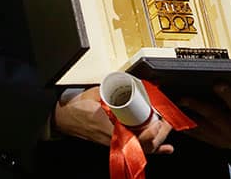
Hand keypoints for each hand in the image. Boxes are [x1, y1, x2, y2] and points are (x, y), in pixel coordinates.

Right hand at [52, 87, 173, 154]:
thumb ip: (111, 89)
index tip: (160, 120)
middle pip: (145, 146)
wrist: (63, 117)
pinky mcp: (114, 142)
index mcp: (110, 129)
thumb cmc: (76, 108)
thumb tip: (128, 82)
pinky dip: (153, 149)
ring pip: (143, 149)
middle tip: (168, 120)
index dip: (153, 131)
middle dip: (161, 134)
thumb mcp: (95, 93)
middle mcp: (114, 140)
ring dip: (158, 140)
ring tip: (167, 129)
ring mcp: (114, 143)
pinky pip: (136, 148)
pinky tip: (165, 148)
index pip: (138, 138)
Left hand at [179, 69, 230, 148]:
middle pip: (215, 116)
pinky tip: (173, 116)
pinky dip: (185, 125)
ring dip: (187, 116)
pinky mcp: (214, 141)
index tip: (217, 83)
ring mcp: (223, 137)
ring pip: (202, 126)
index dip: (228, 95)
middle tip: (184, 96)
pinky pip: (197, 134)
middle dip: (199, 106)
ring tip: (172, 104)